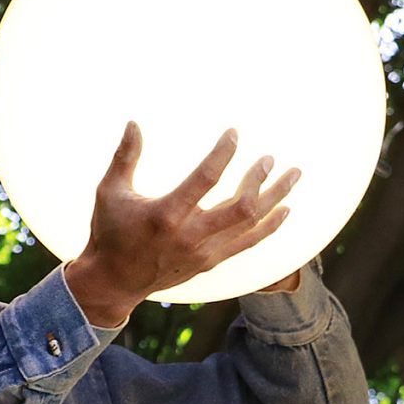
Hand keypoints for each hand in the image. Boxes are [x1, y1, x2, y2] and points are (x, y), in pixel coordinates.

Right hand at [63, 124, 299, 324]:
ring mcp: (205, 252)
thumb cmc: (110, 232)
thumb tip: (134, 123)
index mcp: (167, 214)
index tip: (235, 134)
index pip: (206, 179)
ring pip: (251, 224)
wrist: (115, 281)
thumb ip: (125, 157)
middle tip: (271, 158)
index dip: (223, 153)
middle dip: (261, 179)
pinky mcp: (211, 261)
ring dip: (275, 198)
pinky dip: (270, 226)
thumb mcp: (110, 192)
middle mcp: (191, 236)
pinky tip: (285, 210)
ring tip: (293, 175)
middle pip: (242, 206)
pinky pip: (249, 243)